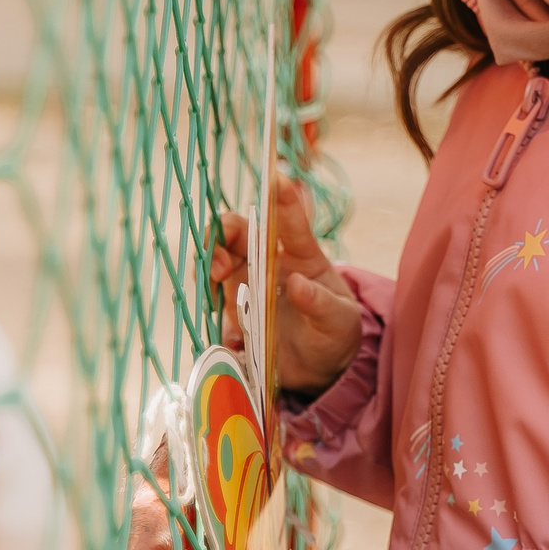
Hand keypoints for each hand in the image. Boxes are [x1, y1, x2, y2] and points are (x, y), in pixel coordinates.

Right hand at [208, 181, 362, 394]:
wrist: (318, 370)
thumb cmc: (334, 334)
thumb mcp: (338, 321)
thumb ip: (321, 304)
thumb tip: (297, 284)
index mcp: (302, 256)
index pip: (291, 221)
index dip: (283, 198)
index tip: (277, 179)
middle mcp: (269, 262)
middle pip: (238, 231)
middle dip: (222, 232)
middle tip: (220, 260)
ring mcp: (248, 284)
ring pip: (218, 257)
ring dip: (210, 261)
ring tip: (215, 279)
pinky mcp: (233, 309)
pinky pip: (213, 299)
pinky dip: (213, 307)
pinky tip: (232, 335)